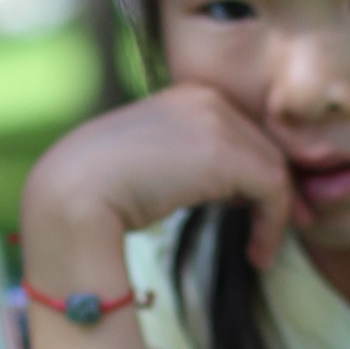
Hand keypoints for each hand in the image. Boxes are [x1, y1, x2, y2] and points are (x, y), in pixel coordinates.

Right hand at [23, 83, 305, 271]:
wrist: (72, 191)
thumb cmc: (99, 189)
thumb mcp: (153, 164)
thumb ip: (190, 164)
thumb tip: (232, 193)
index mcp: (187, 94)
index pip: (242, 132)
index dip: (257, 172)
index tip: (259, 210)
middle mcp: (206, 98)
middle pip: (263, 148)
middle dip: (277, 192)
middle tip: (275, 233)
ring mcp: (217, 122)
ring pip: (274, 169)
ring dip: (276, 215)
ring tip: (262, 251)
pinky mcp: (227, 156)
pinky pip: (274, 190)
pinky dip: (273, 226)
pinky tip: (257, 254)